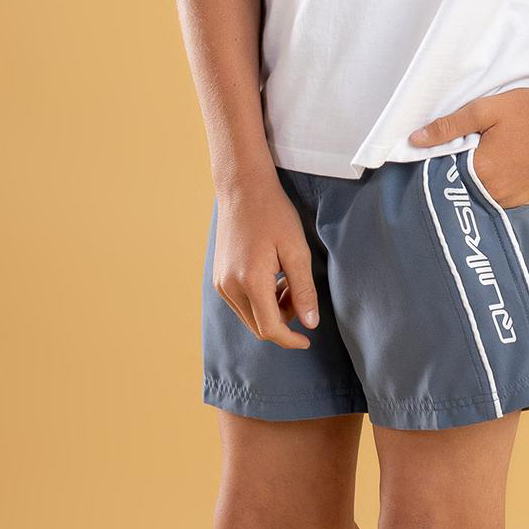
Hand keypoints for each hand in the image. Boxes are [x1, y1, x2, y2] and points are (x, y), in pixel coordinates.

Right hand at [213, 174, 319, 346]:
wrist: (243, 188)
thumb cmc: (274, 214)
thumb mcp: (297, 251)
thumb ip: (304, 290)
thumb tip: (310, 323)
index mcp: (250, 281)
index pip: (270, 328)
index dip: (290, 340)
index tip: (307, 339)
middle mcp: (230, 286)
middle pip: (259, 326)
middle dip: (284, 320)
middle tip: (300, 296)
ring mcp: (220, 283)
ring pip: (250, 316)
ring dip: (272, 310)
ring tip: (288, 280)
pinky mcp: (218, 277)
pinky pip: (242, 303)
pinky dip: (260, 300)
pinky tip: (273, 277)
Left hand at [408, 83, 528, 208]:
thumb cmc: (527, 110)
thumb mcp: (482, 111)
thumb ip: (447, 128)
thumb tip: (414, 140)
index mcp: (481, 172)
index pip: (446, 178)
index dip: (442, 166)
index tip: (443, 154)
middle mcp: (497, 192)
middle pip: (464, 190)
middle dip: (460, 175)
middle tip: (469, 151)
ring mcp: (515, 198)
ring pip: (483, 197)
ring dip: (478, 184)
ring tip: (488, 157)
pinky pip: (502, 199)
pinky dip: (497, 187)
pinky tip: (503, 167)